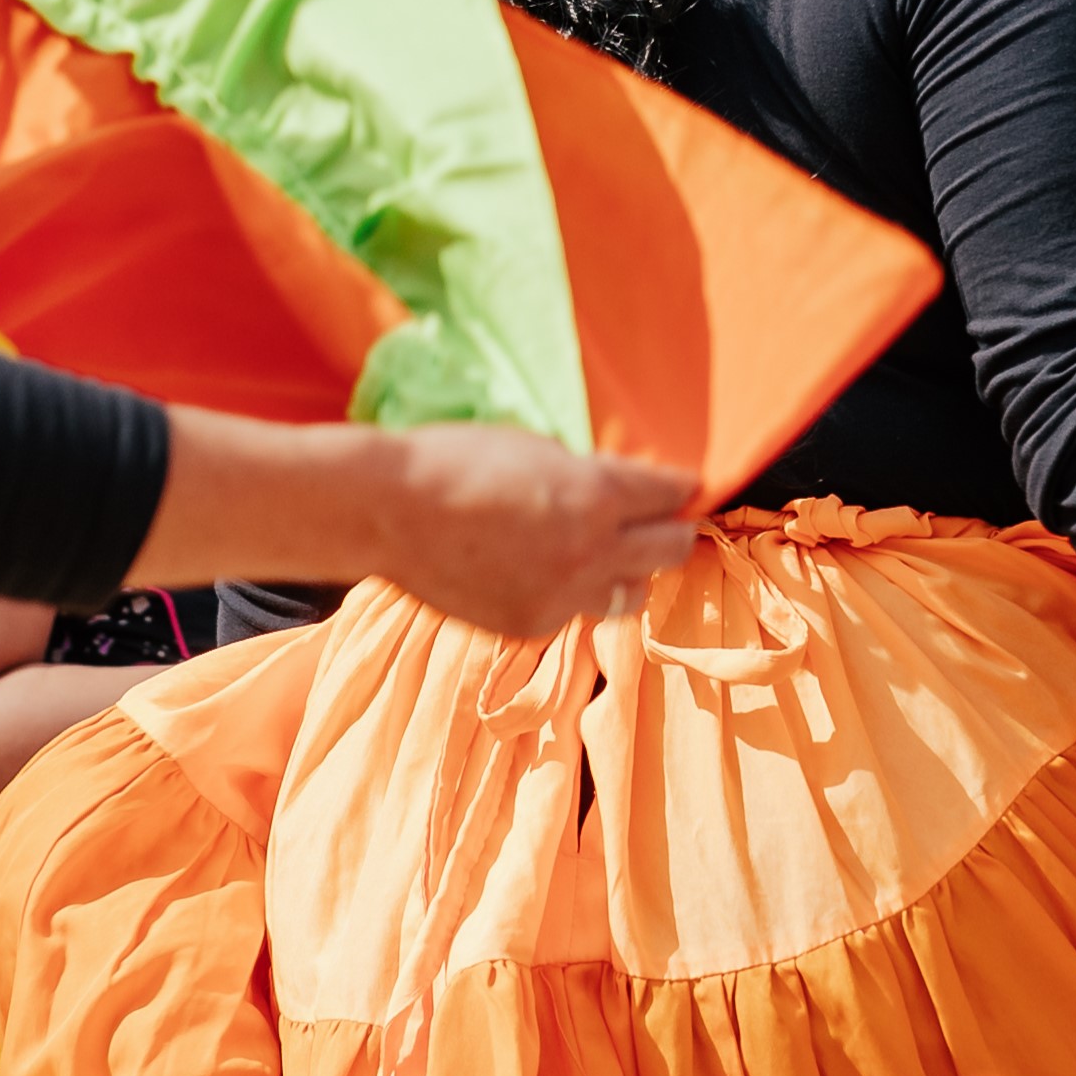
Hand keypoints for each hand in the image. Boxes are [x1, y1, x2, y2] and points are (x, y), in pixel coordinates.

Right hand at [128, 408, 698, 636]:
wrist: (388, 511)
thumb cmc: (454, 461)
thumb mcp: (535, 449)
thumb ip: (586, 477)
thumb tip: (615, 494)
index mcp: (596, 496)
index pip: (670, 496)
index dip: (682, 490)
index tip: (687, 489)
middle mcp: (591, 551)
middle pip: (670, 552)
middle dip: (672, 533)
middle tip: (667, 524)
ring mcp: (562, 596)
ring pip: (629, 595)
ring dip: (629, 573)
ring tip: (610, 557)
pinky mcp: (530, 625)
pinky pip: (573, 613)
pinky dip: (571, 593)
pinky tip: (546, 572)